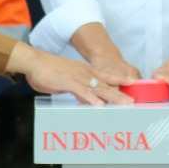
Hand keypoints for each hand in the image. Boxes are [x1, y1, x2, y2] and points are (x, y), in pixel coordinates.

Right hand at [8, 46, 131, 105]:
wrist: (34, 62)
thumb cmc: (49, 71)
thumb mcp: (68, 80)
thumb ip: (78, 90)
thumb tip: (85, 100)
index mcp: (86, 72)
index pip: (107, 77)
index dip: (120, 81)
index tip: (133, 85)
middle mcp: (85, 73)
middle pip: (107, 84)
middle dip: (121, 93)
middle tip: (133, 101)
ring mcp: (78, 77)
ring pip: (99, 88)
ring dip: (112, 97)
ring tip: (124, 104)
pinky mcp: (68, 82)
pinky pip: (82, 91)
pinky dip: (91, 99)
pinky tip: (99, 105)